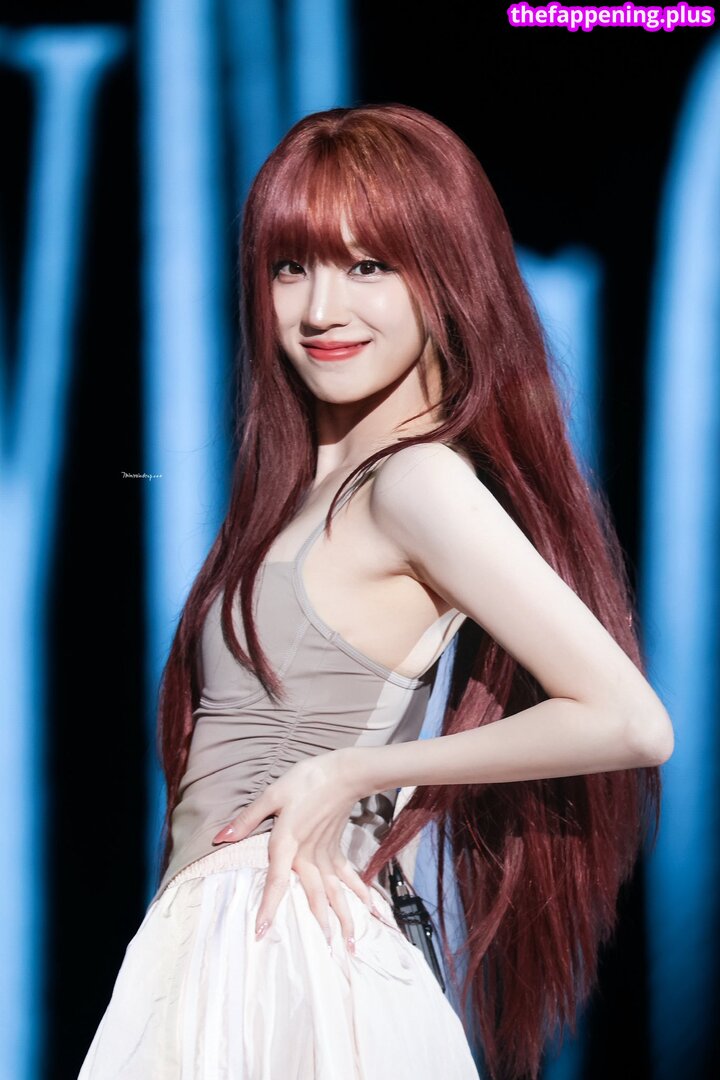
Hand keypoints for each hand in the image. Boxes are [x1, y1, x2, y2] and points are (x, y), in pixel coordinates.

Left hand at [211, 750, 379, 952]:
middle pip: (314, 895)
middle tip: (325, 954)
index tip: (263, 931)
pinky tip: (372, 911)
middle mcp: (309, 855)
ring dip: (344, 918)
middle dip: (318, 925)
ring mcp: (326, 854)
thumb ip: (247, 819)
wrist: (344, 772)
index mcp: (288, 842)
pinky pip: (348, 877)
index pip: (276, 880)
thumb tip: (220, 837)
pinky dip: (360, 894)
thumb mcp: (272, 794)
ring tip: (350, 945)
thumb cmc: (306, 780)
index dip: (269, 905)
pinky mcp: (337, 849)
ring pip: (335, 892)